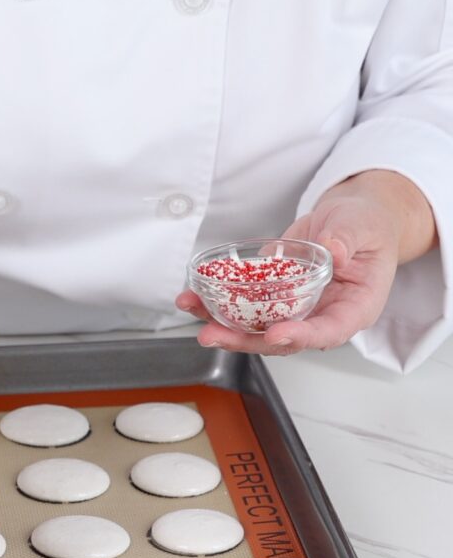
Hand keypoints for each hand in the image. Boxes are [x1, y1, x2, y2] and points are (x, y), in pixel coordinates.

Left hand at [176, 170, 436, 355]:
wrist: (350, 217)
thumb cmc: (366, 226)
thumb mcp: (362, 227)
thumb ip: (348, 240)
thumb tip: (333, 251)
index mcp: (354, 309)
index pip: (328, 332)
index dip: (300, 337)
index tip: (274, 334)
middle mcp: (320, 315)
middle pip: (282, 339)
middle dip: (244, 340)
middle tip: (212, 336)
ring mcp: (294, 307)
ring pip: (256, 326)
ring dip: (221, 323)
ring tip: (191, 308)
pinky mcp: (272, 294)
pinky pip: (245, 303)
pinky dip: (218, 301)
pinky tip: (193, 295)